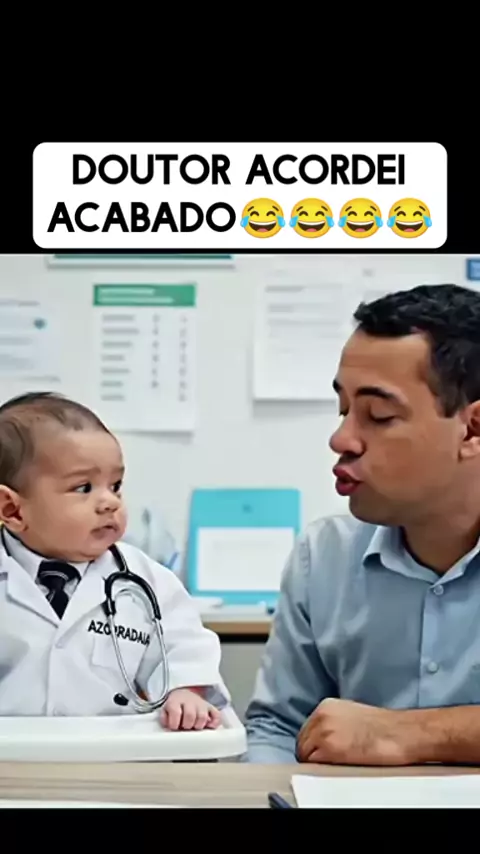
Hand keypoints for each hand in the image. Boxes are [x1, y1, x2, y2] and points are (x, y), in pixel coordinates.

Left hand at [159, 688, 220, 730]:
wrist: (183, 695)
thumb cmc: (174, 706)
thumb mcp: (165, 710)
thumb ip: (165, 718)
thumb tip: (168, 726)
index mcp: (176, 701)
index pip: (175, 712)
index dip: (173, 723)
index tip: (173, 727)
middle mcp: (189, 701)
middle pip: (190, 715)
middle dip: (186, 725)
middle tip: (184, 727)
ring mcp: (201, 703)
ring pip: (203, 716)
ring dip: (198, 725)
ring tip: (194, 727)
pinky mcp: (210, 707)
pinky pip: (216, 714)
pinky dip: (214, 722)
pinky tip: (209, 726)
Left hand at [296, 698, 414, 765]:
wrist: (400, 733)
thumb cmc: (384, 727)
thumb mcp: (351, 714)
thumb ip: (334, 722)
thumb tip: (324, 737)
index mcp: (326, 706)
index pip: (307, 729)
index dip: (312, 744)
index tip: (319, 753)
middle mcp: (321, 716)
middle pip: (302, 742)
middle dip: (311, 754)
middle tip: (325, 764)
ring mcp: (324, 732)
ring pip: (305, 754)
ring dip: (315, 763)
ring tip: (332, 768)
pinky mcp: (330, 749)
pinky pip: (313, 764)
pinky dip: (320, 769)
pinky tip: (334, 770)